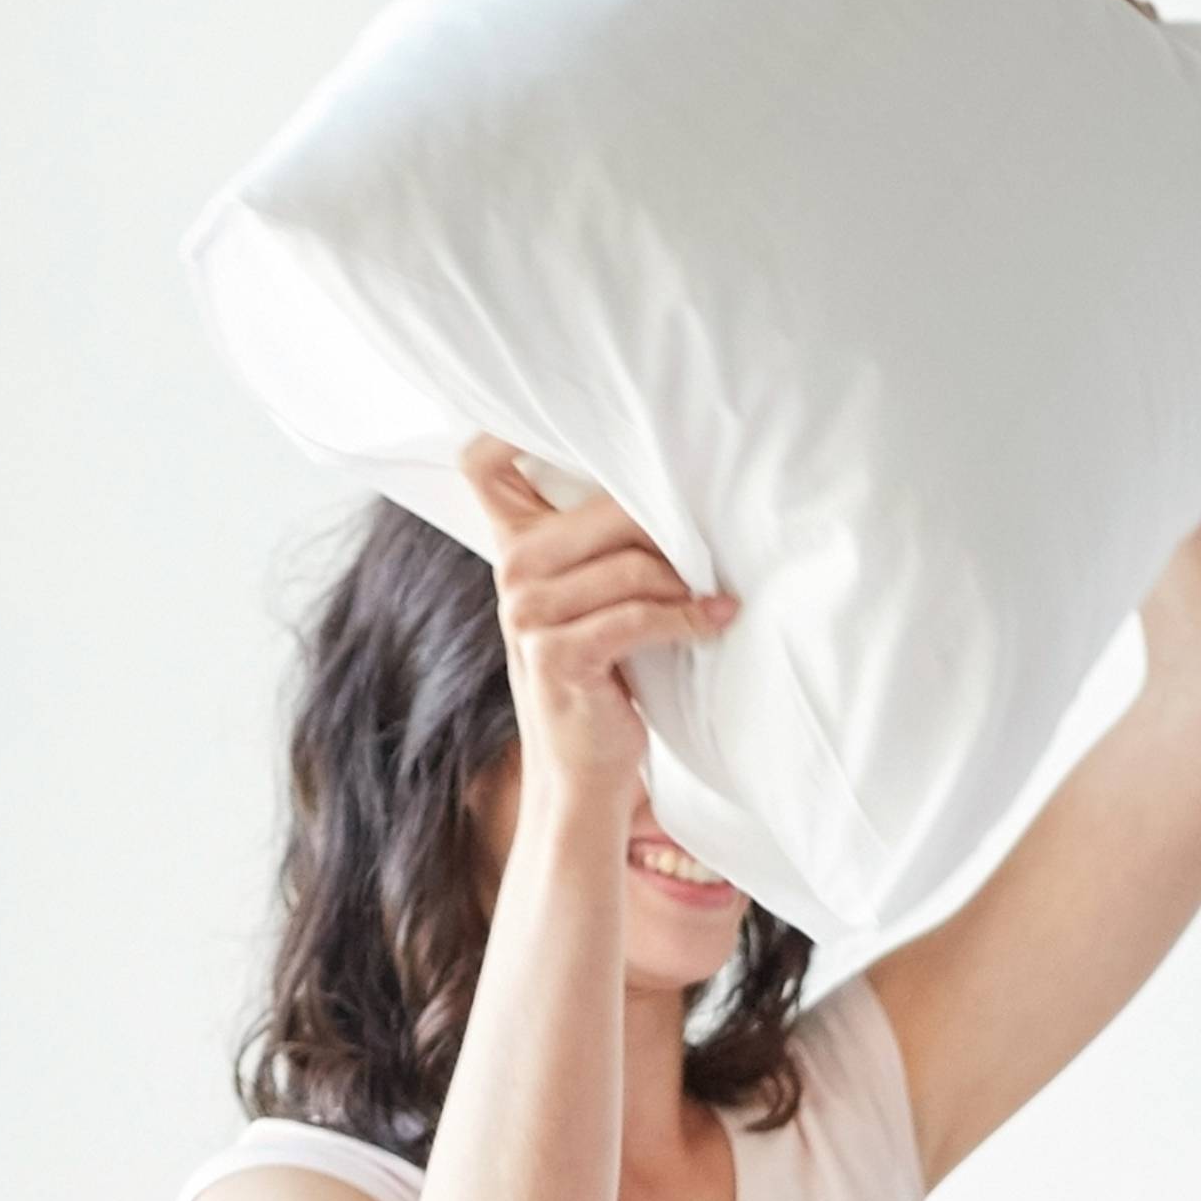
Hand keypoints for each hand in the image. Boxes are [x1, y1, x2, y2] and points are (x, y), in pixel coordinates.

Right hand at [451, 442, 732, 812]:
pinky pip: (638, 616)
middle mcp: (511, 574)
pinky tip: (716, 619)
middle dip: (665, 525)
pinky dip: (687, 617)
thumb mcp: (589, 601)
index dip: (510, 431)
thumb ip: (597, 544)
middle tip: (707, 543)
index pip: (483, 466)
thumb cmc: (600, 679)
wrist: (582, 774)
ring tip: (714, 591)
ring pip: (630, 564)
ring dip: (684, 579)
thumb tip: (669, 483)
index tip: (586, 427)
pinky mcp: (557, 655)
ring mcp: (527, 615)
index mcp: (514, 547)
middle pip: (603, 508)